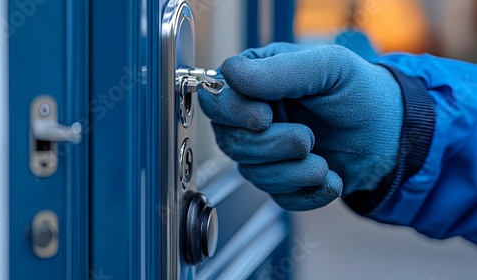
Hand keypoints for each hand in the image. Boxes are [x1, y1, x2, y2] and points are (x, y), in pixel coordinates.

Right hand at [198, 43, 402, 210]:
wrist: (391, 135)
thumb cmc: (360, 93)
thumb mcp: (326, 67)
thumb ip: (278, 70)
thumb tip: (230, 74)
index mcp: (258, 83)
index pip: (216, 99)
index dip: (233, 112)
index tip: (265, 116)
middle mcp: (254, 118)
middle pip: (230, 141)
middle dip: (270, 146)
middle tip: (307, 138)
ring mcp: (266, 152)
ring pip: (251, 173)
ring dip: (292, 172)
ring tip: (323, 160)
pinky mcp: (282, 180)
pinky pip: (278, 197)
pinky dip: (306, 192)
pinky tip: (330, 178)